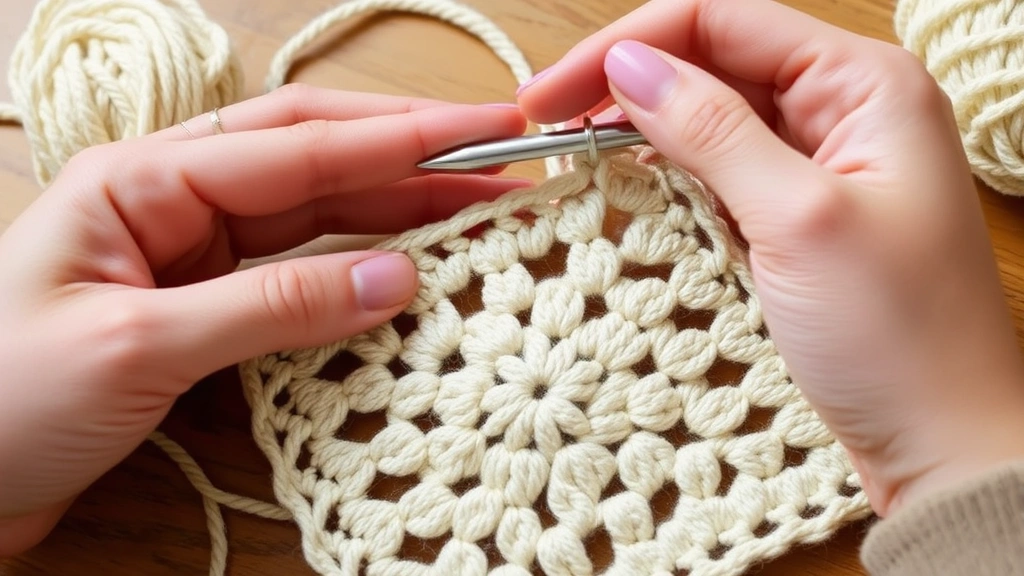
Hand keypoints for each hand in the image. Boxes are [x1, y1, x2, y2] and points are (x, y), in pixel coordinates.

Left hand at [0, 85, 527, 554]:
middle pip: (316, 159)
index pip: (299, 144)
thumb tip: (396, 276)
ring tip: (479, 209)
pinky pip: (297, 271)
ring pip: (315, 212)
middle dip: (412, 157)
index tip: (487, 130)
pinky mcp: (204, 304)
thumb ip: (273, 306)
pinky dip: (356, 269)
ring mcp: (191, 252)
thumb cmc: (1, 401)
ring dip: (396, 209)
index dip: (403, 137)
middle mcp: (173, 200)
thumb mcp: (138, 346)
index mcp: (144, 178)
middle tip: (502, 159)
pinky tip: (408, 266)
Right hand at [517, 0, 1023, 517]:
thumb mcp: (799, 218)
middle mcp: (845, 111)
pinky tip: (627, 187)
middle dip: (626, 85)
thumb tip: (630, 65)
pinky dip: (670, 177)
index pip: (723, 21)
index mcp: (864, 85)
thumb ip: (713, 130)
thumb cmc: (899, 336)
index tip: (551, 95)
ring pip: (711, 119)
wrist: (943, 445)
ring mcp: (821, 165)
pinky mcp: (798, 216)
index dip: (628, 46)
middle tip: (543, 124)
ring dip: (643, 131)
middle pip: (713, 63)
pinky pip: (722, 173)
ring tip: (572, 153)